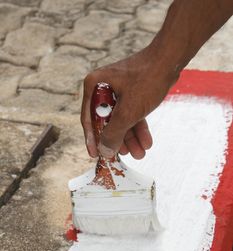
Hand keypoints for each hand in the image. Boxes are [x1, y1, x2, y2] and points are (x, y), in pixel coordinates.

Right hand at [81, 43, 177, 158]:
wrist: (171, 60)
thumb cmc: (147, 79)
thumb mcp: (127, 112)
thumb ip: (113, 133)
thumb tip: (104, 151)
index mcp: (94, 87)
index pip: (89, 119)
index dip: (93, 140)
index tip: (95, 155)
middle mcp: (103, 88)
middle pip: (107, 122)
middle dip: (118, 141)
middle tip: (123, 157)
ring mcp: (118, 90)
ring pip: (121, 120)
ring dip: (131, 138)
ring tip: (141, 153)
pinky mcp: (132, 92)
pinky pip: (132, 114)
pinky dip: (138, 128)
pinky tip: (146, 142)